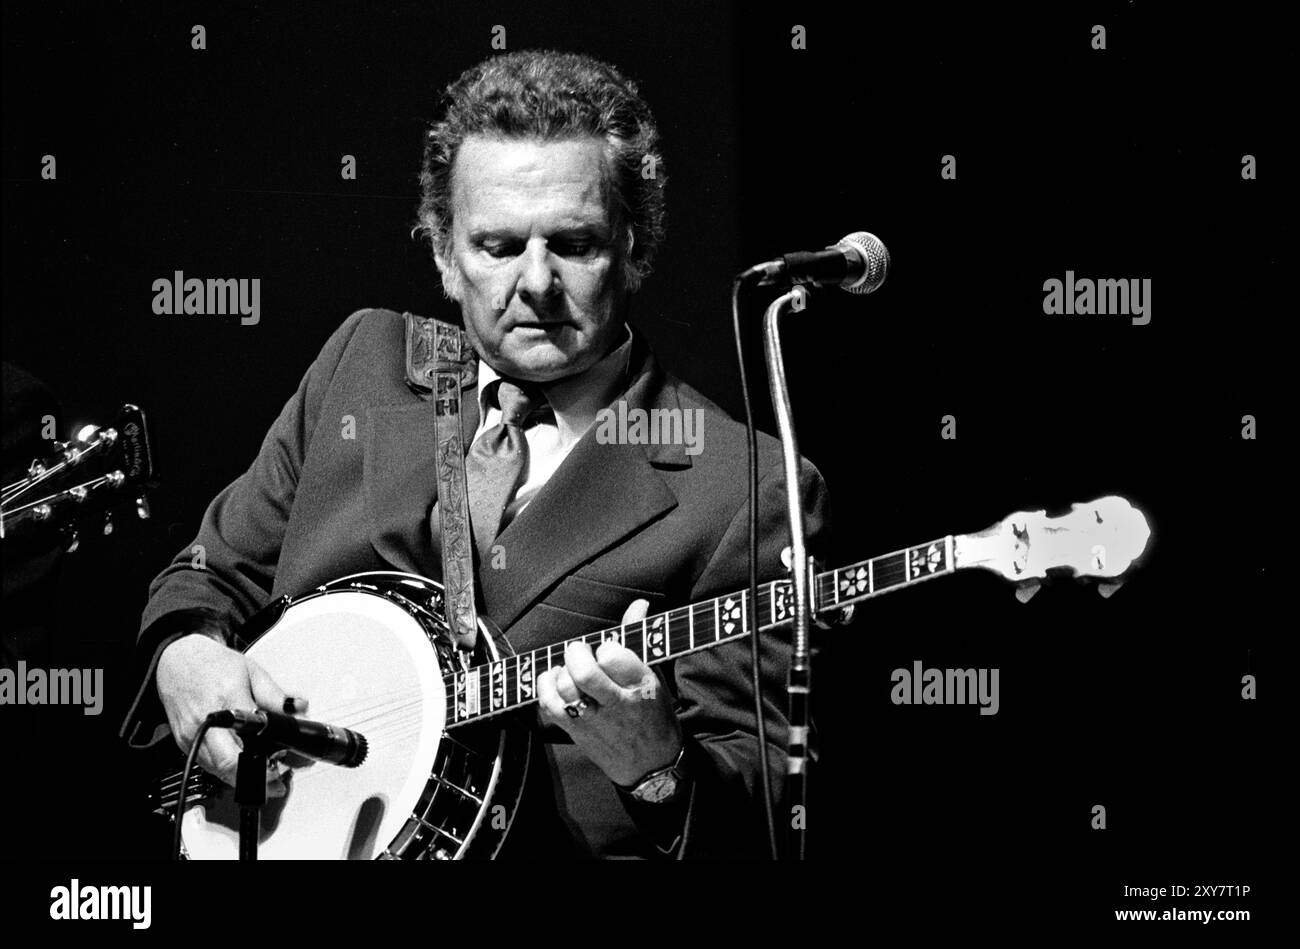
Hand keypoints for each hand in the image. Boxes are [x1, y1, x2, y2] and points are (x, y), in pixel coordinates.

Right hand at [156, 632, 306, 794]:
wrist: (175, 661)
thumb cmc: (213, 664)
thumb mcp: (252, 671)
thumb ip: (276, 695)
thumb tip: (299, 710)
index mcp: (228, 698)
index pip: (249, 735)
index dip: (265, 758)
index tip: (282, 768)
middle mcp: (207, 721)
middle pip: (229, 763)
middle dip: (256, 779)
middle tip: (277, 783)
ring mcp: (192, 735)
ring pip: (219, 771)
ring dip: (243, 777)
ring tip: (265, 774)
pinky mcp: (184, 744)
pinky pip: (208, 766)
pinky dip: (227, 770)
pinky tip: (242, 765)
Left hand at [536, 599, 682, 786]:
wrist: (652, 765)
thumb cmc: (653, 713)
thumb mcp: (654, 675)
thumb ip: (639, 638)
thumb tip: (639, 604)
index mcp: (641, 686)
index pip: (614, 656)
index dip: (606, 646)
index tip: (608, 648)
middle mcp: (617, 705)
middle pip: (584, 674)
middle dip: (577, 654)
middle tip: (581, 652)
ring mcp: (594, 721)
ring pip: (565, 690)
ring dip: (562, 671)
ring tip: (570, 668)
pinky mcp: (576, 732)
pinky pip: (550, 707)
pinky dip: (546, 688)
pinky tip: (555, 681)